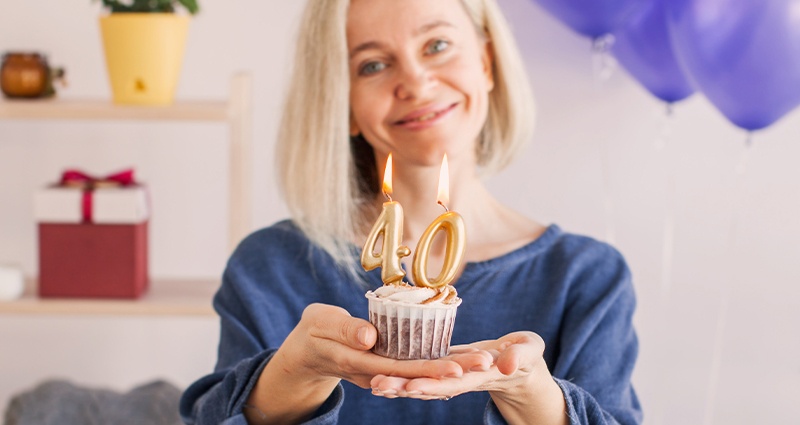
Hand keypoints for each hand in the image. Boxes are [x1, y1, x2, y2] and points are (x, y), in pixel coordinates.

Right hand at [276, 303, 492, 387]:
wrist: (309, 349)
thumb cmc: (312, 331)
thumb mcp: (320, 323)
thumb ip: (343, 329)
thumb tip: (370, 337)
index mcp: (359, 362)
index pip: (399, 370)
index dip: (429, 370)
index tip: (457, 369)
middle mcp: (376, 372)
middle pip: (419, 375)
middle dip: (453, 370)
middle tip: (486, 363)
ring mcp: (384, 371)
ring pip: (422, 372)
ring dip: (453, 367)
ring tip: (486, 361)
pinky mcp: (389, 364)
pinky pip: (417, 366)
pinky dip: (441, 362)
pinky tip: (465, 359)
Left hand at [370, 331, 547, 399]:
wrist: (522, 366)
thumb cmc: (527, 355)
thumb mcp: (529, 351)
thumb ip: (519, 356)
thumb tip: (506, 364)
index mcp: (481, 375)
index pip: (453, 382)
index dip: (432, 385)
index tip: (410, 386)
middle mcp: (462, 379)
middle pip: (431, 386)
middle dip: (405, 387)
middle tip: (378, 385)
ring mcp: (452, 376)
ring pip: (423, 382)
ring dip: (399, 385)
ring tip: (374, 385)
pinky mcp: (446, 368)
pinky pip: (423, 374)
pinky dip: (405, 376)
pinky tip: (384, 375)